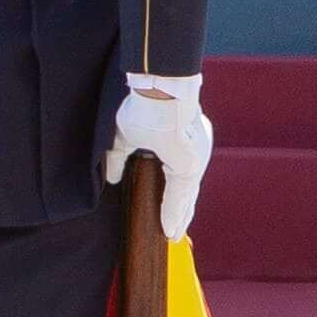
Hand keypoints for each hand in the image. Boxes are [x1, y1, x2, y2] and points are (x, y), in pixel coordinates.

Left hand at [103, 71, 213, 234]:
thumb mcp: (125, 138)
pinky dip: (187, 180)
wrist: (165, 81)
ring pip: (192, 181)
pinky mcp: (199, 134)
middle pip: (189, 195)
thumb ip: (119, 159)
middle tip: (175, 235)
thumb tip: (115, 177)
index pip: (177, 200)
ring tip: (181, 216)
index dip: (172, 218)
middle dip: (181, 215)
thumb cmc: (146, 112)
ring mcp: (201, 147)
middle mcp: (197, 160)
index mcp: (184, 167)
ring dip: (186, 198)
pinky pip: (193, 165)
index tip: (169, 234)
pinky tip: (184, 184)